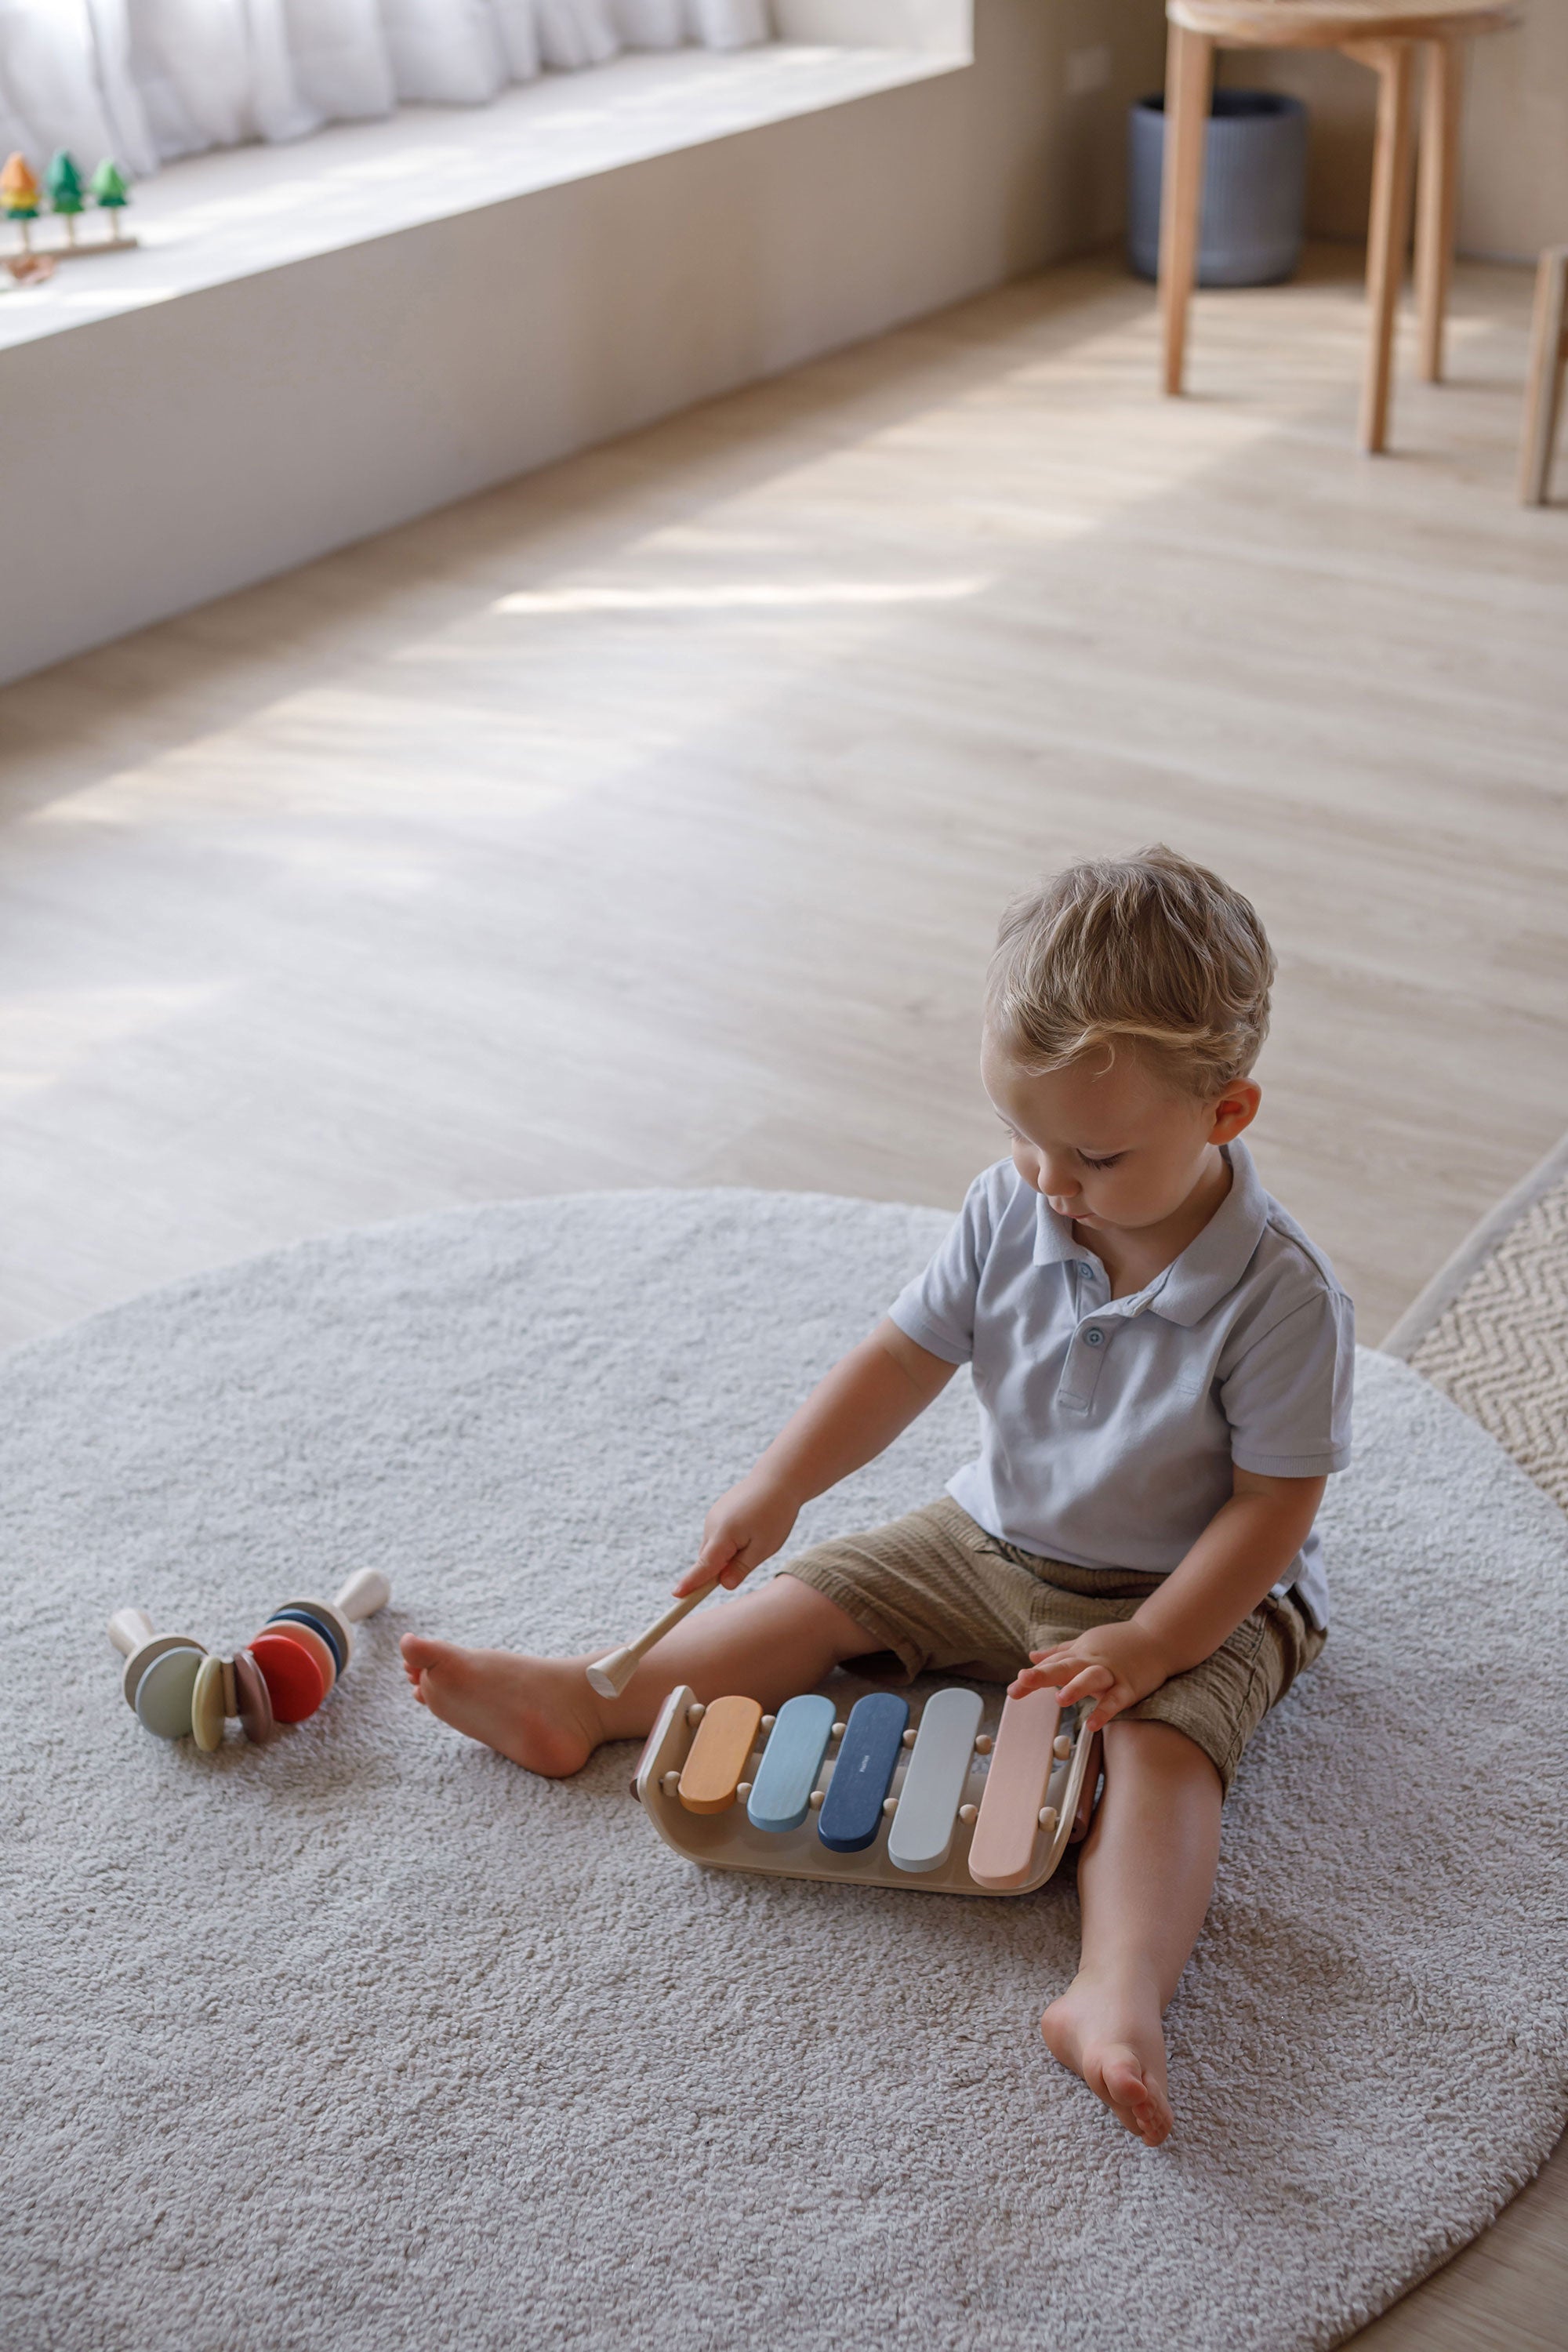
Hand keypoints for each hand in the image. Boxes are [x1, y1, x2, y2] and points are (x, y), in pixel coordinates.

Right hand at [672, 1474, 800, 1596]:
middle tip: (752, 1556)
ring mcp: (713, 1516)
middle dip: (722, 1569)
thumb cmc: (775, 1513)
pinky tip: (751, 1527)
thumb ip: (741, 1568)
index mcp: (724, 1534)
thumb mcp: (764, 1547)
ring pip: (714, 1548)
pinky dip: (729, 1541)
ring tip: (757, 1535)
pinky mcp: (717, 1511)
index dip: (691, 1583)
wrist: (778, 1478)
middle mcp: (712, 1524)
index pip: (704, 1567)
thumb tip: (723, 1584)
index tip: (676, 1596)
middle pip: (708, 1560)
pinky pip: (718, 1536)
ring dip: (729, 1553)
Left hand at [1007, 1619, 1173, 1733]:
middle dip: (1043, 1675)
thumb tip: (1032, 1656)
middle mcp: (1092, 1662)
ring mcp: (1111, 1674)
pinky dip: (1105, 1711)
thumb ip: (1058, 1653)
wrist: (1158, 1638)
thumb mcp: (1085, 1644)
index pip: (1052, 1665)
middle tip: (1022, 1682)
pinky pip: (1116, 1700)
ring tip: (1059, 1699)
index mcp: (1079, 1654)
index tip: (1012, 1689)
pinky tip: (1091, 1724)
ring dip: (1076, 1687)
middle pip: (1065, 1667)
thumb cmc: (1119, 1643)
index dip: (1032, 1677)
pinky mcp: (1129, 1686)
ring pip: (1092, 1678)